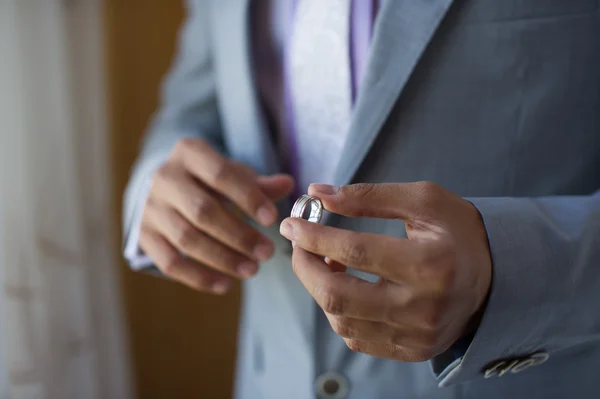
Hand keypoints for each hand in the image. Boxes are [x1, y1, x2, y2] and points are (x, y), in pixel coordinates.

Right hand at [139, 138, 293, 292]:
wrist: (168, 187)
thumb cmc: (211, 180)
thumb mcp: (234, 173)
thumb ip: (260, 183)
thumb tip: (288, 185)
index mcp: (189, 153)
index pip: (220, 175)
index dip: (248, 198)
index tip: (272, 220)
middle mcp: (165, 177)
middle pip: (203, 211)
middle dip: (239, 235)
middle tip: (267, 253)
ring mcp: (151, 208)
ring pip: (187, 239)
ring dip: (223, 258)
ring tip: (252, 270)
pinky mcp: (145, 235)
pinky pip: (169, 262)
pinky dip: (198, 277)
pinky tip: (225, 284)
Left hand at [279, 182, 491, 360]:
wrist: (494, 277)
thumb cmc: (456, 231)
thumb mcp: (422, 200)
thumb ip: (368, 196)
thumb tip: (317, 194)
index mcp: (430, 264)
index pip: (355, 253)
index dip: (314, 236)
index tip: (291, 223)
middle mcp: (422, 308)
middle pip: (338, 295)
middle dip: (305, 267)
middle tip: (298, 244)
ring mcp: (416, 336)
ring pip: (341, 320)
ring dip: (320, 288)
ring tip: (326, 261)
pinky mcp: (412, 351)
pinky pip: (357, 338)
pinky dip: (339, 311)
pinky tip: (344, 286)